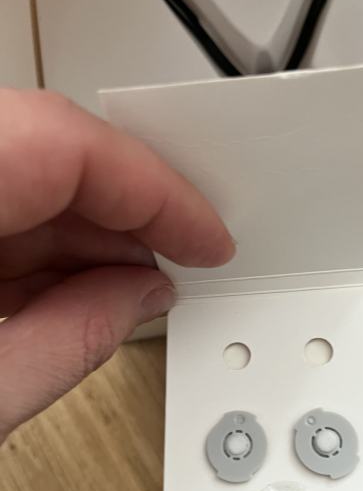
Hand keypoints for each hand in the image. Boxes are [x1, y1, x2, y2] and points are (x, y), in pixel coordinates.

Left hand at [0, 90, 233, 439]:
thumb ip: (68, 343)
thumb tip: (143, 296)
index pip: (66, 147)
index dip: (157, 189)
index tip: (208, 236)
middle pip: (51, 158)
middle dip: (129, 221)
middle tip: (175, 268)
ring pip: (26, 184)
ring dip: (85, 243)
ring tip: (123, 296)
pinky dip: (38, 255)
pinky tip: (66, 296)